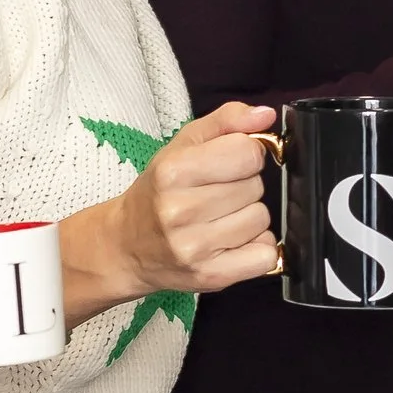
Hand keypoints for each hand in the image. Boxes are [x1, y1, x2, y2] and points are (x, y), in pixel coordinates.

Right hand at [66, 103, 282, 314]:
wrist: (126, 247)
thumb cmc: (157, 192)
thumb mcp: (182, 145)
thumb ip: (227, 121)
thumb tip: (266, 115)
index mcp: (172, 172)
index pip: (247, 153)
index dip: (246, 155)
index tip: (230, 162)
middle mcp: (179, 211)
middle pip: (256, 187)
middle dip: (244, 186)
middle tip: (216, 194)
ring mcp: (195, 248)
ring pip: (262, 220)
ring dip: (248, 217)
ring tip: (219, 219)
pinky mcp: (211, 277)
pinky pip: (265, 256)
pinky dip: (256, 248)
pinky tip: (231, 242)